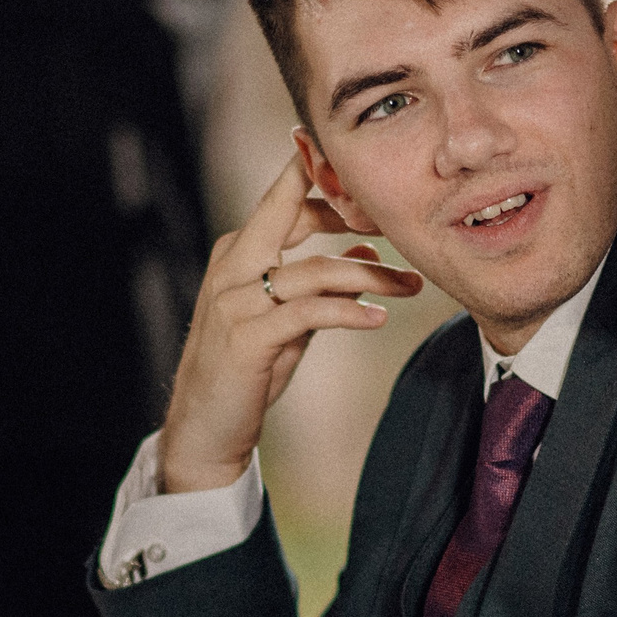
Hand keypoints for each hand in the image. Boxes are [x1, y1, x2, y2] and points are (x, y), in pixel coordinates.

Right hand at [158, 153, 421, 493]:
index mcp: (236, 254)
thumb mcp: (289, 320)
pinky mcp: (247, 338)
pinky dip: (349, 311)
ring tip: (410, 285)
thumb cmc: (247, 371)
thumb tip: (367, 250)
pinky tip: (378, 317)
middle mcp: (231, 268)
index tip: (374, 191)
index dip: (327, 186)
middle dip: (347, 207)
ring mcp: (235, 302)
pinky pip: (309, 313)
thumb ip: (322, 285)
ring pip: (314, 270)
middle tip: (397, 218)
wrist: (205, 429)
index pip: (283, 201)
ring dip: (371, 274)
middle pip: (291, 213)